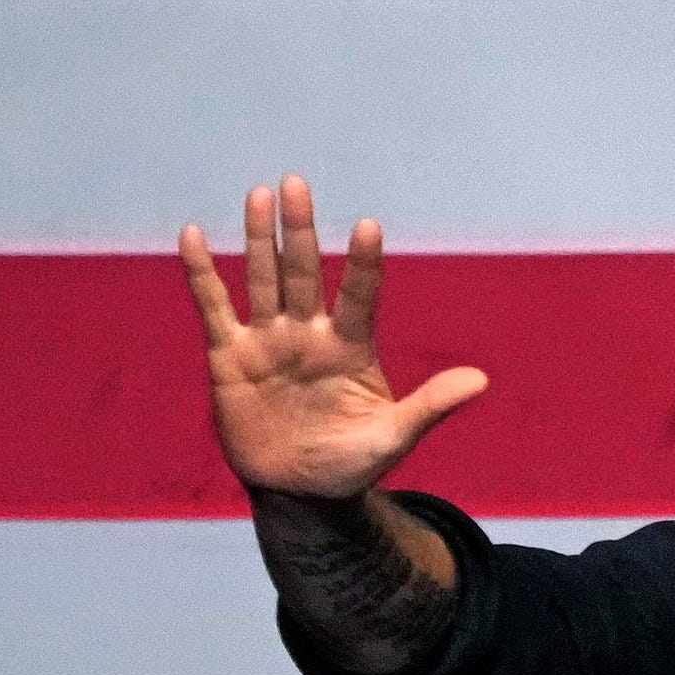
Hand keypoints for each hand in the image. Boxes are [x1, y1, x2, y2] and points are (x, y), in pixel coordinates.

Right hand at [179, 173, 486, 500]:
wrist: (299, 491)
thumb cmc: (351, 462)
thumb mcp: (392, 438)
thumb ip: (429, 406)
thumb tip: (480, 381)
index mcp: (351, 347)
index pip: (359, 296)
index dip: (361, 264)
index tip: (368, 226)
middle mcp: (310, 333)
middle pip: (303, 272)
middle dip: (298, 231)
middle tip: (296, 183)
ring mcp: (269, 340)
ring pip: (262, 279)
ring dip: (258, 239)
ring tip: (259, 194)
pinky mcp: (230, 356)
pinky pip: (214, 308)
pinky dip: (202, 274)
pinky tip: (193, 235)